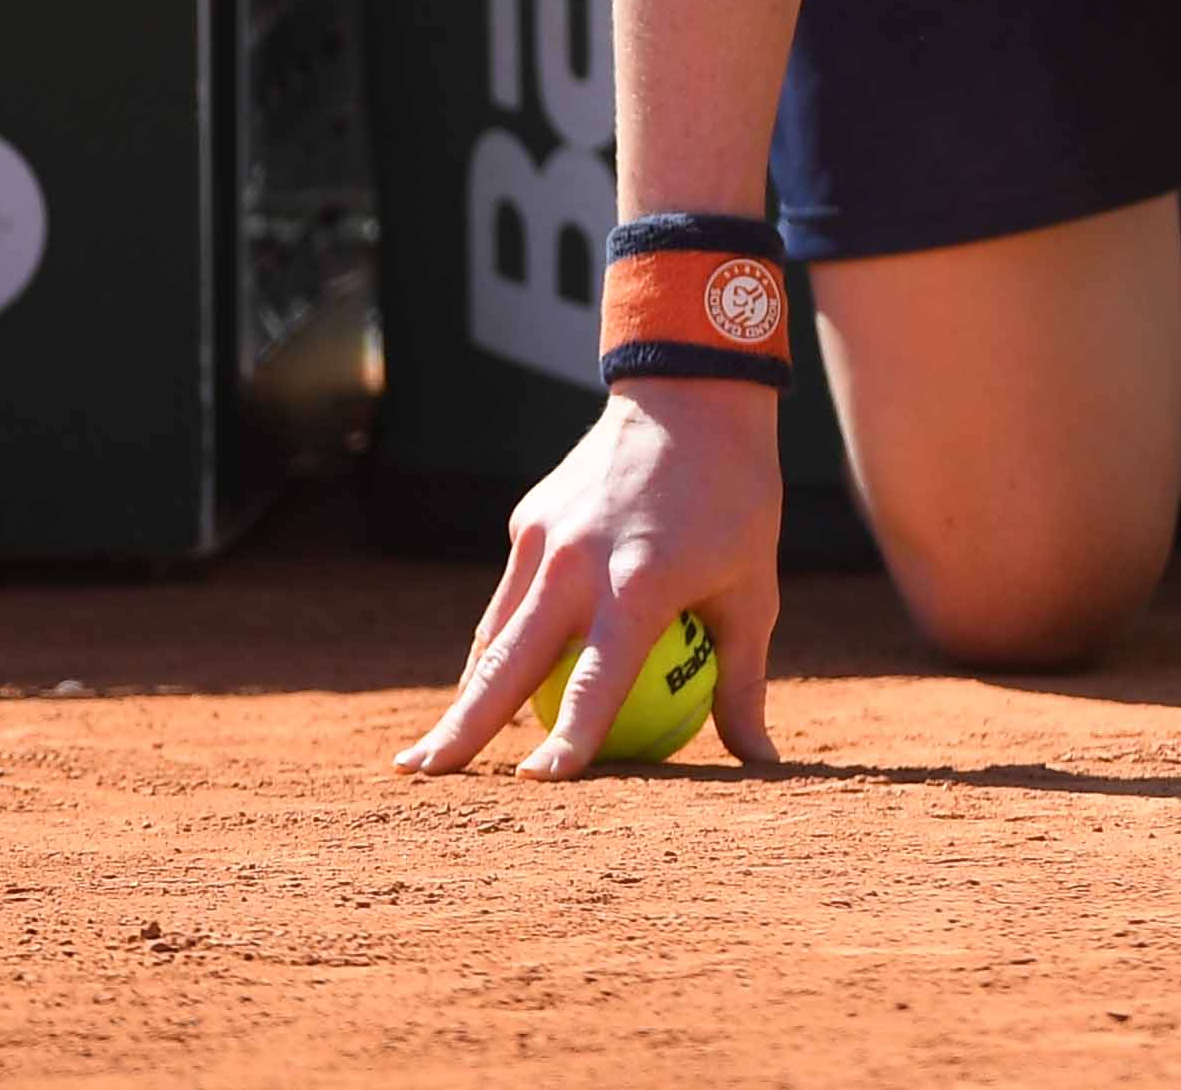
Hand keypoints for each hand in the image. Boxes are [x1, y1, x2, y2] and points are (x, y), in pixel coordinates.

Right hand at [392, 376, 788, 779]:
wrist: (691, 394)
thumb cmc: (738, 501)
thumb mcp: (755, 591)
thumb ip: (744, 680)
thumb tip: (761, 762)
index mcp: (638, 586)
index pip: (595, 682)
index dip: (568, 740)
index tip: (538, 785)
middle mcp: (576, 563)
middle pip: (505, 663)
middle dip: (460, 726)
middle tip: (418, 776)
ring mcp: (543, 537)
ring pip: (493, 632)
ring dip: (464, 691)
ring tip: (432, 750)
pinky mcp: (527, 518)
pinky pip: (512, 593)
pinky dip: (501, 637)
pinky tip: (487, 678)